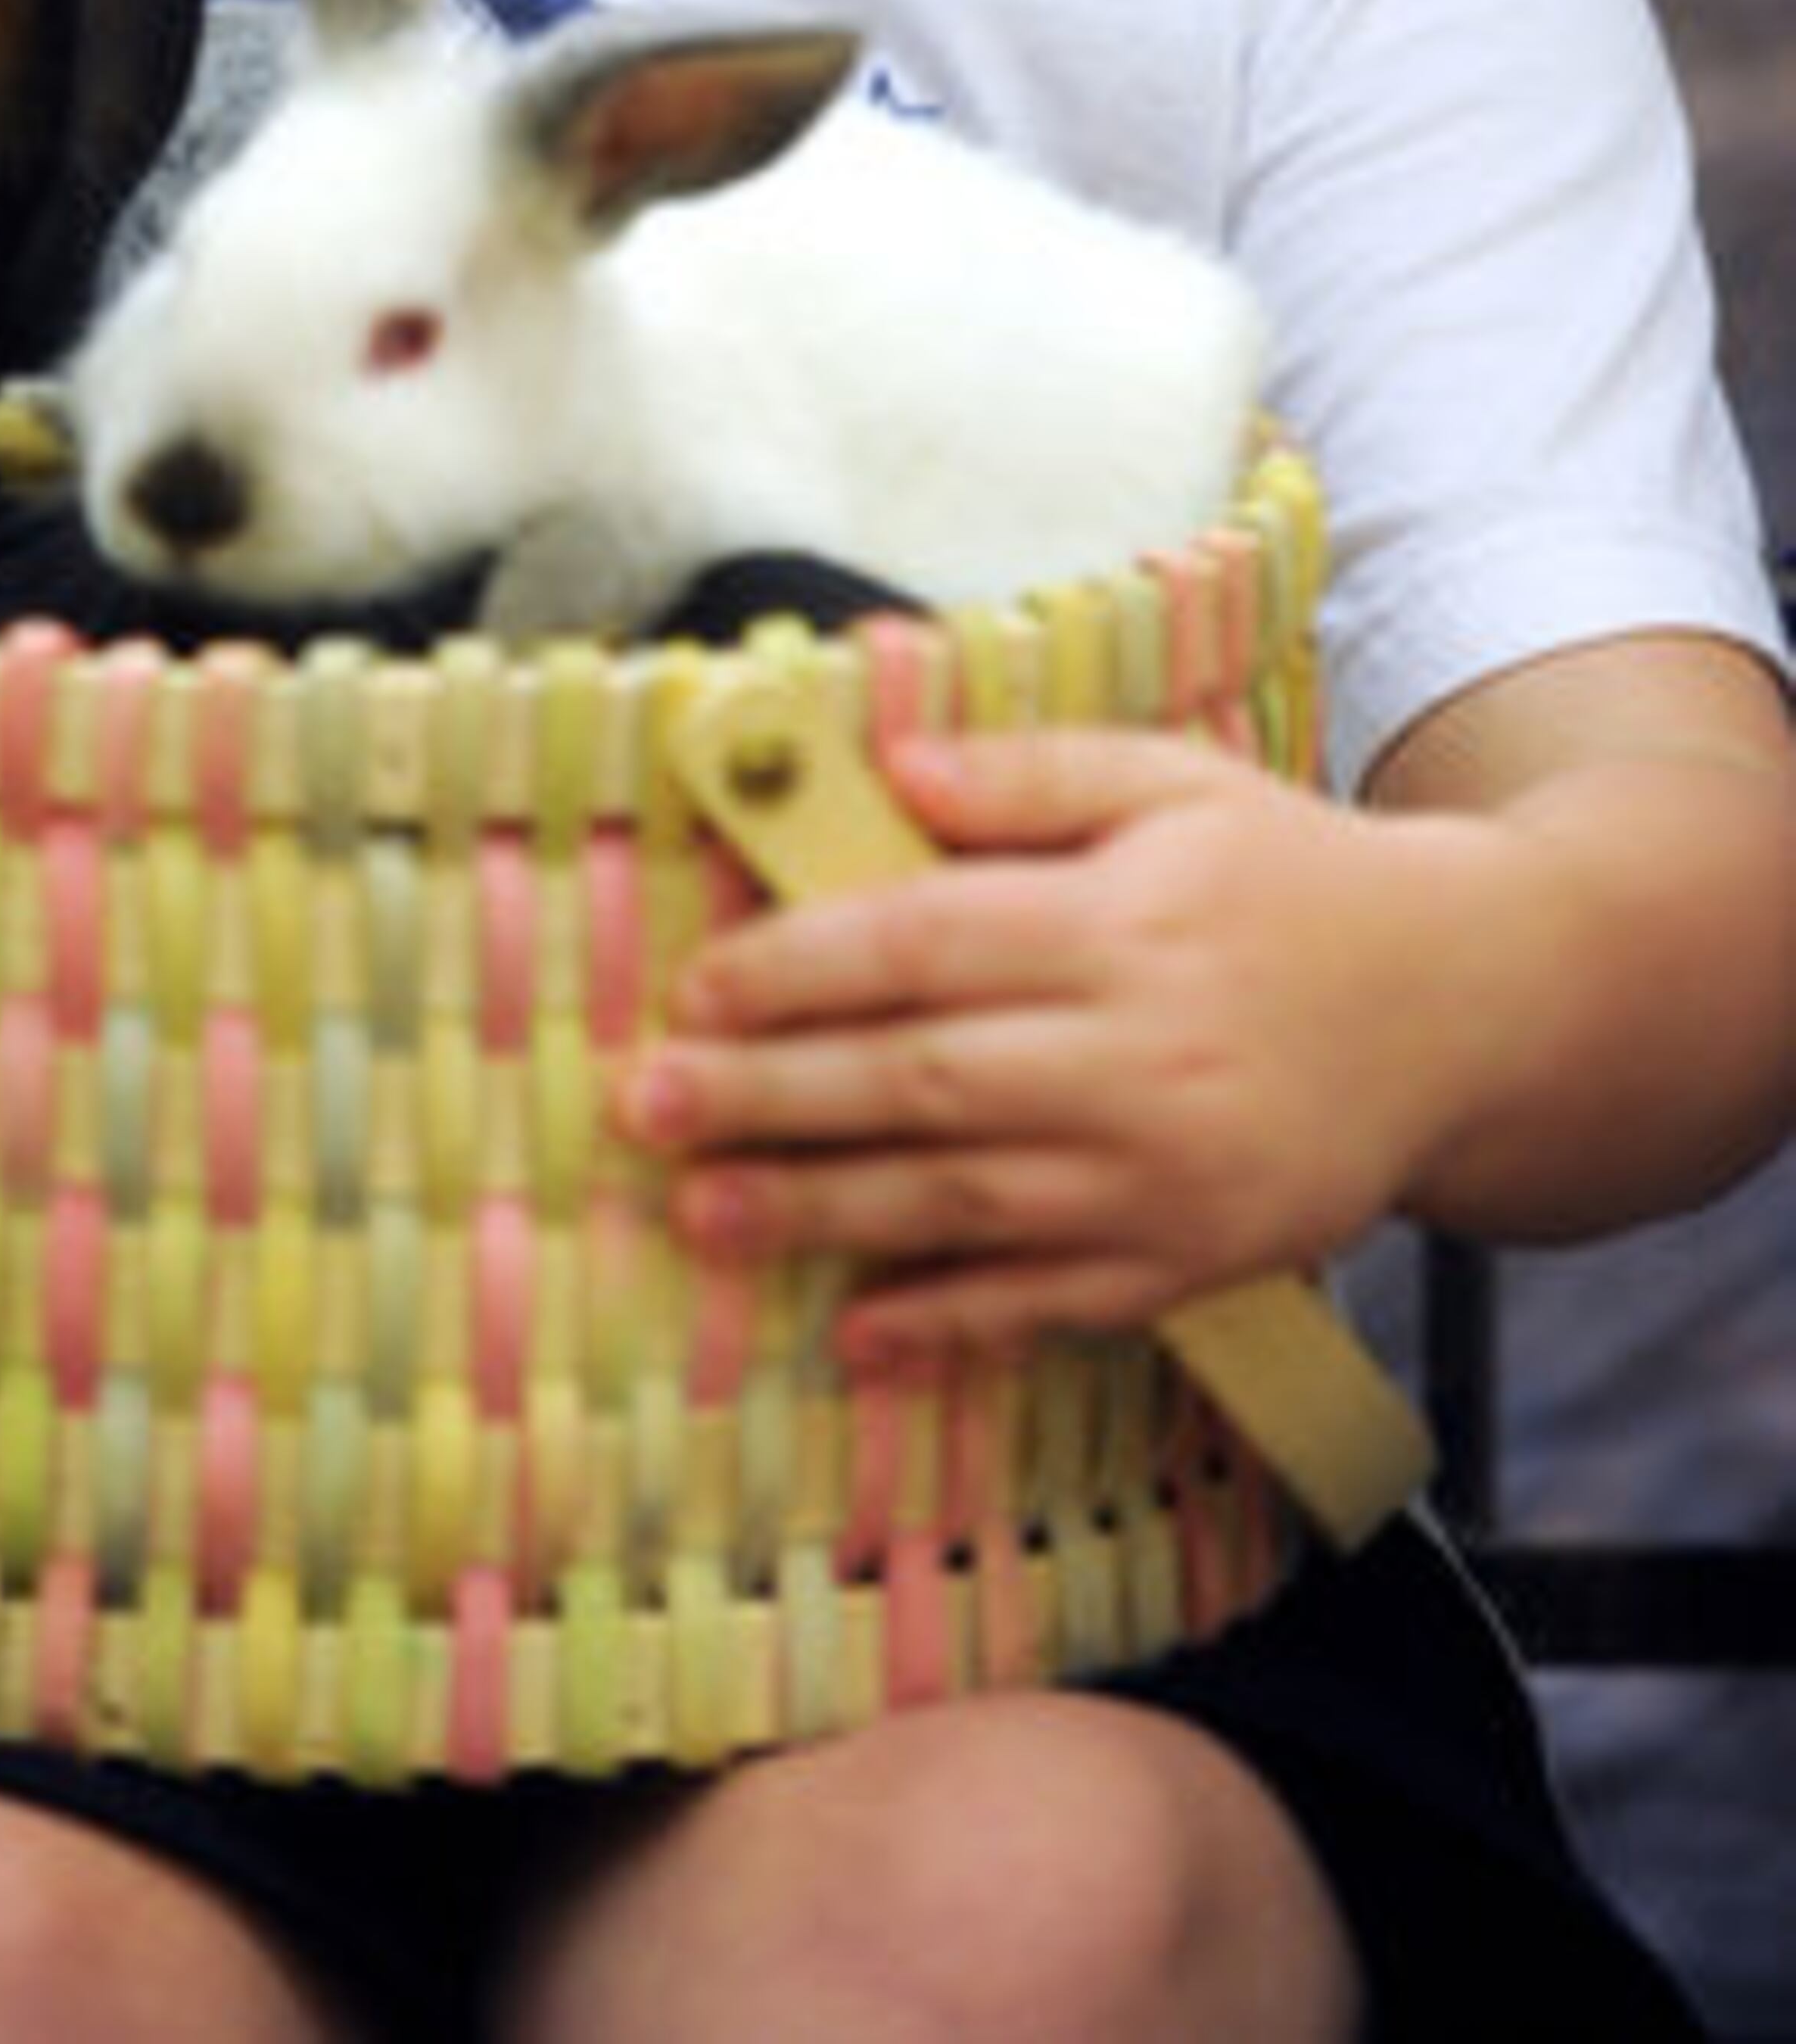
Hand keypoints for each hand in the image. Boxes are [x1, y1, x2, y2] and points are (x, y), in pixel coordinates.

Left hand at [611, 726, 1472, 1364]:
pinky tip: (860, 1336)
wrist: (1464, 1003)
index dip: (800, 970)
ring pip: (966, 1204)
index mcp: (1122, 922)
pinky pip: (1053, 1303)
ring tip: (704, 1217)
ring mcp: (1169, 1176)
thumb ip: (1025, 776)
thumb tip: (890, 774)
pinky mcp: (1197, 1262)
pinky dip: (953, 1326)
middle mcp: (1141, 1055)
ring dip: (823, 1216)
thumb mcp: (1170, 780)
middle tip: (646, 1109)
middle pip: (924, 1081)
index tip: (697, 987)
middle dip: (769, 1099)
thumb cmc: (1288, 874)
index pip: (925, 944)